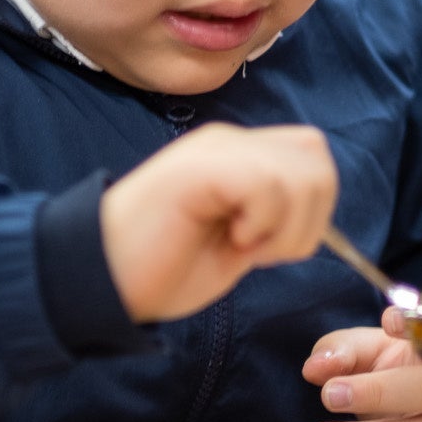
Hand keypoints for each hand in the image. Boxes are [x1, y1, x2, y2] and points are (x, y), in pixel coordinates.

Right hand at [101, 123, 336, 322]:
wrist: (102, 278)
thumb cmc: (163, 267)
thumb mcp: (236, 242)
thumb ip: (272, 220)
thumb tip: (318, 219)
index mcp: (237, 156)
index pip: (312, 155)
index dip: (314, 207)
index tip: (273, 245)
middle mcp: (229, 142)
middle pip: (317, 158)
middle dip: (309, 219)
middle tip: (262, 248)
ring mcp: (214, 151)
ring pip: (301, 174)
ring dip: (285, 227)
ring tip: (243, 245)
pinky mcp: (199, 169)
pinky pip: (266, 185)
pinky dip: (263, 224)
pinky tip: (233, 240)